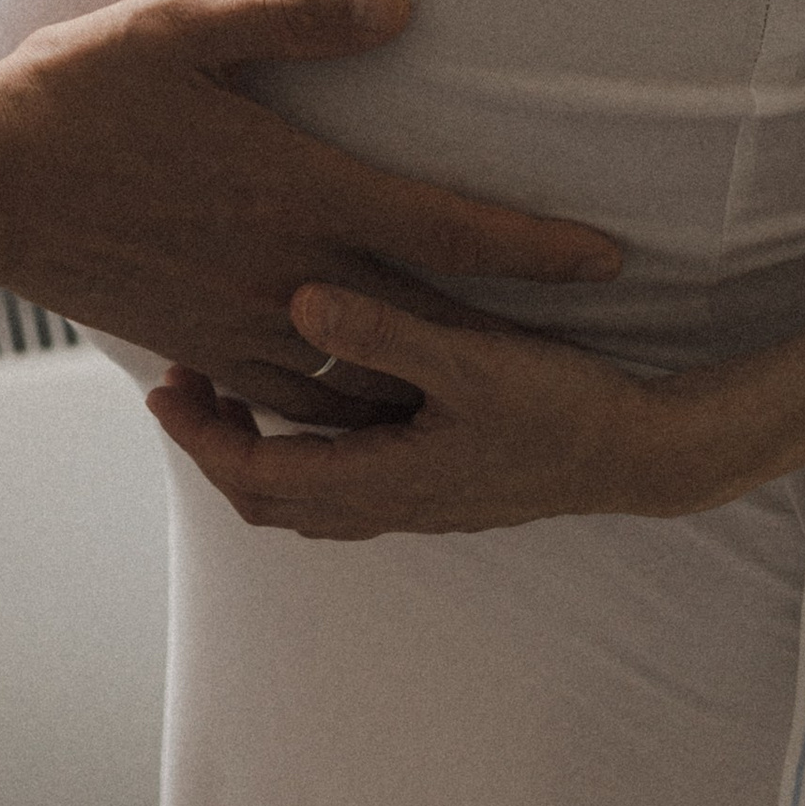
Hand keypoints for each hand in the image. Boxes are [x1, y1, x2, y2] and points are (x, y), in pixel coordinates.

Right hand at [0, 0, 623, 429]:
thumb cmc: (78, 91)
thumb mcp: (184, 24)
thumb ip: (299, 15)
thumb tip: (401, 3)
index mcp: (299, 190)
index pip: (447, 229)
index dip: (536, 249)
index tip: (610, 260)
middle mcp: (284, 274)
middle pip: (427, 326)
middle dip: (507, 342)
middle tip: (578, 353)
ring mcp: (239, 326)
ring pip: (364, 387)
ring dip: (429, 390)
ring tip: (487, 388)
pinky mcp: (196, 352)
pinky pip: (291, 408)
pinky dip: (341, 415)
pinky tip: (359, 400)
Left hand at [146, 280, 754, 531]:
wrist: (640, 454)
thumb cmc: (561, 407)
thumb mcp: (470, 360)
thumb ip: (383, 334)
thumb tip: (297, 300)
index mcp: (383, 482)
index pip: (256, 480)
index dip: (200, 436)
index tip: (163, 383)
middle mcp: (390, 505)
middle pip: (269, 500)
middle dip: (216, 446)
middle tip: (182, 382)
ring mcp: (416, 503)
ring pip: (306, 499)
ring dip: (258, 451)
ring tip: (234, 384)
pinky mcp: (439, 488)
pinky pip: (343, 485)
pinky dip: (303, 452)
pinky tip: (314, 397)